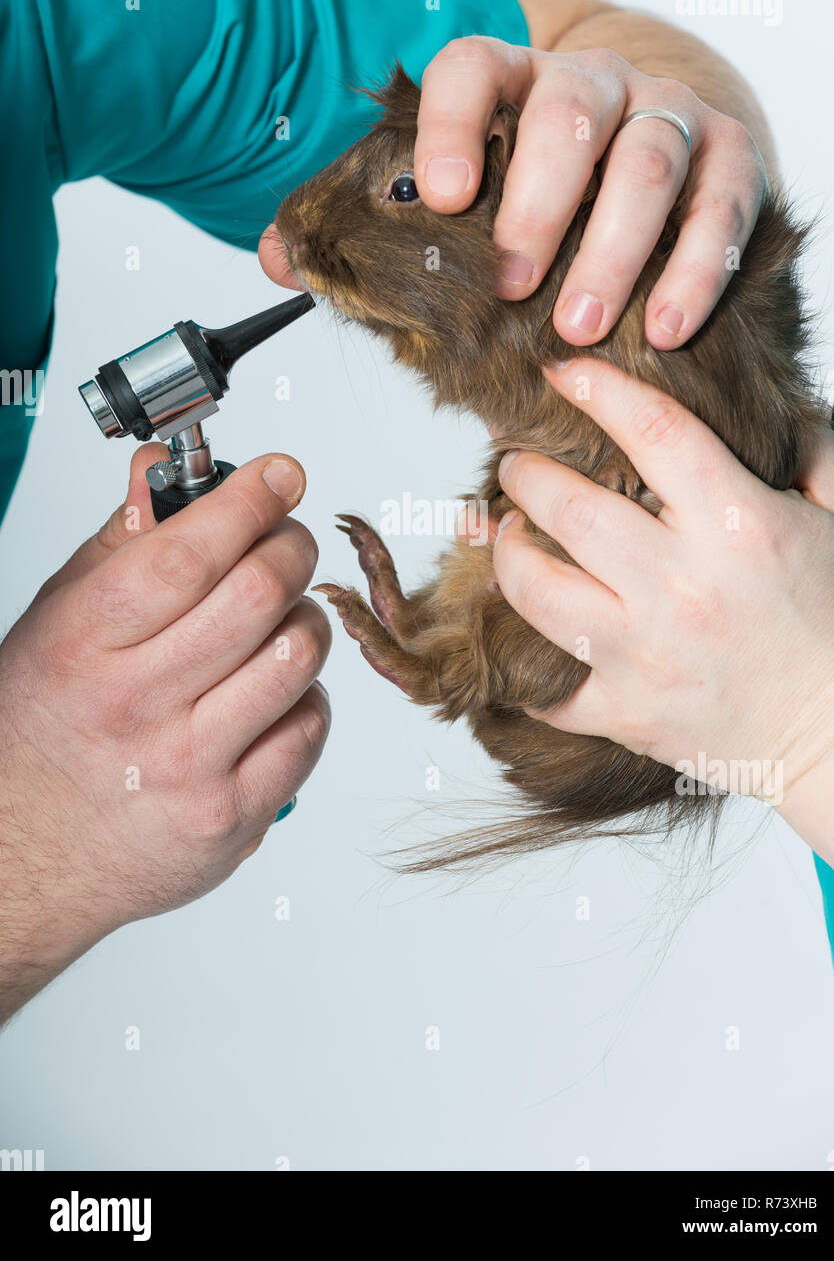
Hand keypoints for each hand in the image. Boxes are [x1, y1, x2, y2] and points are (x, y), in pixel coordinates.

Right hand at [0, 447, 330, 1020]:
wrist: (25, 856)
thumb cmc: (42, 731)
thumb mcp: (57, 622)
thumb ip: (120, 544)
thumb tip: (162, 470)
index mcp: (84, 643)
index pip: (189, 553)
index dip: (249, 501)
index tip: (280, 475)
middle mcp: (135, 704)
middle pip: (259, 594)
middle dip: (290, 547)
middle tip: (286, 542)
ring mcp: (189, 765)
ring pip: (298, 654)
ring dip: (304, 619)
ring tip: (278, 621)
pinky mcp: (234, 815)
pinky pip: (311, 726)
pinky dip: (305, 695)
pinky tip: (271, 694)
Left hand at [414, 38, 767, 347]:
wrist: (652, 192)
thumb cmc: (540, 213)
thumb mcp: (473, 210)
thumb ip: (401, 232)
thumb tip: (298, 264)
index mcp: (514, 83)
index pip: (472, 69)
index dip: (451, 124)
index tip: (441, 196)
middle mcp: (595, 82)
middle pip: (568, 117)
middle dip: (537, 205)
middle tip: (510, 286)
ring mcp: (668, 112)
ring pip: (647, 163)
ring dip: (612, 250)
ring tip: (580, 327)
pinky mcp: (732, 156)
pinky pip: (721, 207)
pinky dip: (696, 271)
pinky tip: (664, 329)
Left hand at [492, 360, 833, 888]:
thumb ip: (808, 448)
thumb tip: (773, 395)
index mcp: (739, 527)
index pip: (651, 430)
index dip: (597, 389)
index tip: (565, 373)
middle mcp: (682, 587)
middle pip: (567, 507)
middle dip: (525, 473)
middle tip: (515, 463)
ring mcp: (647, 655)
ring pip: (534, 591)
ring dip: (508, 553)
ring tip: (509, 534)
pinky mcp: (628, 713)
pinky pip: (546, 690)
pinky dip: (521, 665)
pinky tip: (519, 636)